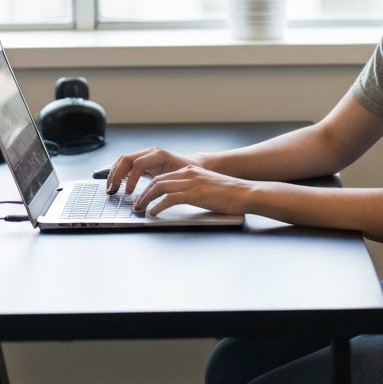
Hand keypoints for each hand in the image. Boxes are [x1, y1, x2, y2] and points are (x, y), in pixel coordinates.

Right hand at [106, 146, 200, 194]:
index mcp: (159, 155)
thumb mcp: (180, 177)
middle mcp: (151, 152)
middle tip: (112, 190)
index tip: (128, 192)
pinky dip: (119, 173)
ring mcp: (146, 155)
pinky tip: (116, 184)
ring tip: (111, 188)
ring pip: (123, 160)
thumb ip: (167, 183)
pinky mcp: (144, 161)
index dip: (131, 179)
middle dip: (116, 175)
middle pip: (126, 159)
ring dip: (115, 173)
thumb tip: (154, 195)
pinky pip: (127, 164)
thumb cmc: (190, 171)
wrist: (196, 164)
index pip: (138, 164)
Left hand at [134, 165, 253, 216]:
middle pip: (157, 181)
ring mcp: (191, 182)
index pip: (163, 177)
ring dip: (146, 199)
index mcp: (191, 170)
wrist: (246, 193)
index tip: (142, 197)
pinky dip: (158, 206)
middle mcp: (189, 173)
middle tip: (136, 204)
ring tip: (140, 209)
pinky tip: (153, 213)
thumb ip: (193, 190)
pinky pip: (169, 199)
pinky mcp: (194, 193)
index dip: (149, 187)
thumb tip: (179, 200)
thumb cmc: (230, 194)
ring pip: (159, 187)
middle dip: (143, 193)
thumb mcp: (207, 188)